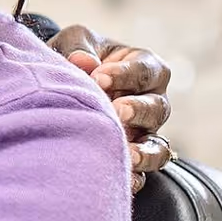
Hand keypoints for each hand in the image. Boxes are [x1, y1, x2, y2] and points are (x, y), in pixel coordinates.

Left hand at [49, 23, 172, 194]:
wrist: (63, 82)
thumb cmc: (76, 55)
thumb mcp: (75, 40)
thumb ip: (78, 47)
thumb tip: (83, 62)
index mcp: (145, 67)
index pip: (146, 70)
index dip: (126, 74)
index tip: (99, 77)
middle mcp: (152, 101)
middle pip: (158, 109)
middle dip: (138, 110)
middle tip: (117, 111)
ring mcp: (145, 133)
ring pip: (159, 146)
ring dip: (145, 151)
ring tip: (127, 154)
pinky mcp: (133, 158)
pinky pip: (143, 174)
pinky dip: (135, 178)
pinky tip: (121, 181)